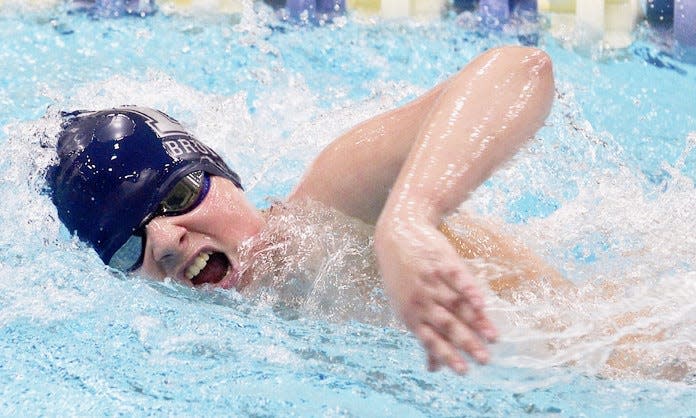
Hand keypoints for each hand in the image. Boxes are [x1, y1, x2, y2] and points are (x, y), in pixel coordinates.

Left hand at [375, 217, 497, 373]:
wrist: (397, 234)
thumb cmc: (402, 277)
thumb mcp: (405, 307)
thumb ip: (424, 336)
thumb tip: (433, 369)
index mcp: (412, 315)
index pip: (432, 340)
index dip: (448, 356)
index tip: (465, 371)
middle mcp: (422, 301)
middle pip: (447, 325)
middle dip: (466, 344)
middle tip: (484, 360)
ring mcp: (432, 281)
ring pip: (456, 305)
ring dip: (475, 322)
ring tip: (493, 338)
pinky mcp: (442, 262)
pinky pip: (457, 278)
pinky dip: (469, 291)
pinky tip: (482, 303)